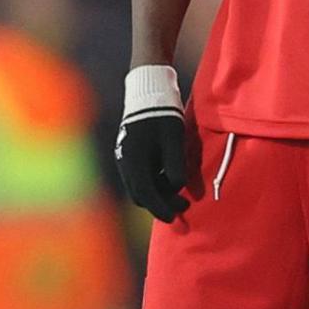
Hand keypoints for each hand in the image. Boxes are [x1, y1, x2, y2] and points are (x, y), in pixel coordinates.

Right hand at [117, 65, 191, 221]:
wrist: (148, 91)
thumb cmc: (163, 115)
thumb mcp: (174, 141)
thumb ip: (175, 167)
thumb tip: (177, 187)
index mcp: (134, 161)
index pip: (146, 195)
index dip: (161, 209)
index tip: (176, 218)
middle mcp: (125, 161)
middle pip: (140, 194)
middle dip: (161, 203)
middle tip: (184, 205)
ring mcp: (124, 156)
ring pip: (139, 185)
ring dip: (158, 193)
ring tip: (179, 191)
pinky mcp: (129, 151)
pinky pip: (139, 175)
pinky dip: (153, 182)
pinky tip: (168, 177)